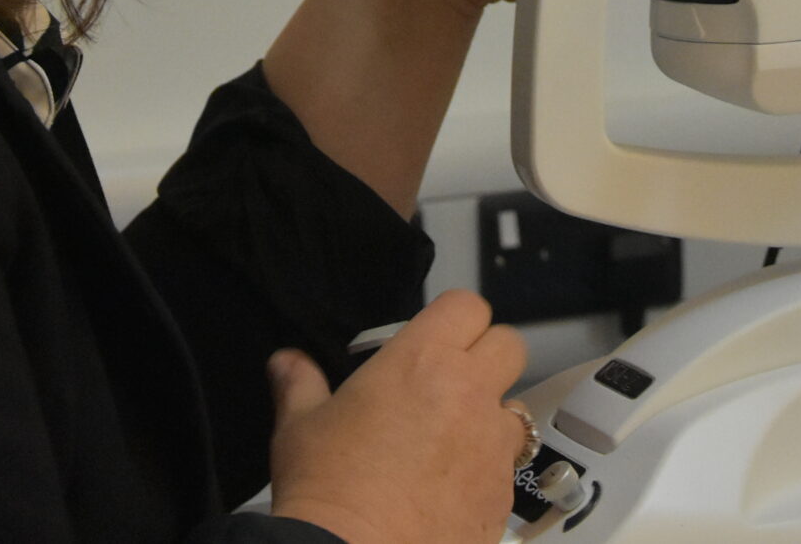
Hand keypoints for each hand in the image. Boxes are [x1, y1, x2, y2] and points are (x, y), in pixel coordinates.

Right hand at [267, 290, 529, 543]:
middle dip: (486, 358)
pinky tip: (448, 490)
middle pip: (508, 346)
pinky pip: (506, 470)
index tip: (436, 338)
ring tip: (450, 444)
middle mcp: (468, 394)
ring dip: (490, 419)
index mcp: (422, 360)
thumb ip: (300, 384)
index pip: (467, 307)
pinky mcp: (501, 494)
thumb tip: (286, 363)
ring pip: (514, 410)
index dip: (454, 319)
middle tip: (450, 382)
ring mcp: (491, 446)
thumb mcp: (300, 427)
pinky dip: (485, 473)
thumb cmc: (327, 490)